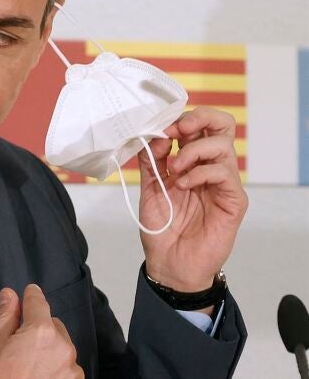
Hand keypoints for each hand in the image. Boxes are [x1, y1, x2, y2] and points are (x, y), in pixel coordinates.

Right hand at [0, 285, 82, 378]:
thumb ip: (5, 317)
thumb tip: (9, 296)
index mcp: (40, 332)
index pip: (38, 302)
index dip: (31, 295)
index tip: (29, 292)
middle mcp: (62, 347)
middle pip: (51, 325)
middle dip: (37, 329)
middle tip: (18, 345)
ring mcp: (71, 369)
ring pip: (60, 347)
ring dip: (48, 350)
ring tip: (27, 367)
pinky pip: (66, 366)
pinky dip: (55, 368)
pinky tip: (37, 377)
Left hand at [138, 106, 247, 293]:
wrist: (170, 263)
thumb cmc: (162, 228)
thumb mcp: (149, 187)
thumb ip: (151, 161)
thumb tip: (155, 135)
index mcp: (191, 161)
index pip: (199, 125)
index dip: (181, 119)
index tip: (161, 127)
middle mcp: (210, 167)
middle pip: (222, 125)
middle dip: (199, 119)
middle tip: (178, 131)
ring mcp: (224, 183)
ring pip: (223, 145)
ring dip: (194, 150)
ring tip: (175, 169)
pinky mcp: (234, 200)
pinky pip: (224, 173)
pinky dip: (201, 173)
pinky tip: (184, 185)